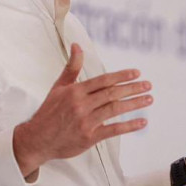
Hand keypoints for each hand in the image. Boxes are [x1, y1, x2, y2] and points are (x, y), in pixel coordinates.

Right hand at [13, 44, 151, 180]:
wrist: (37, 139)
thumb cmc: (49, 112)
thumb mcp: (58, 87)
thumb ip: (72, 67)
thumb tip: (77, 45)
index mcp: (75, 91)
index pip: (103, 80)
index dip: (121, 76)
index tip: (136, 73)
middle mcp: (81, 105)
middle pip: (112, 94)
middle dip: (132, 88)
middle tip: (148, 85)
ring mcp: (86, 122)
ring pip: (114, 110)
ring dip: (134, 104)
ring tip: (148, 99)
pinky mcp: (89, 137)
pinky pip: (113, 130)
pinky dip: (129, 126)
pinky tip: (141, 122)